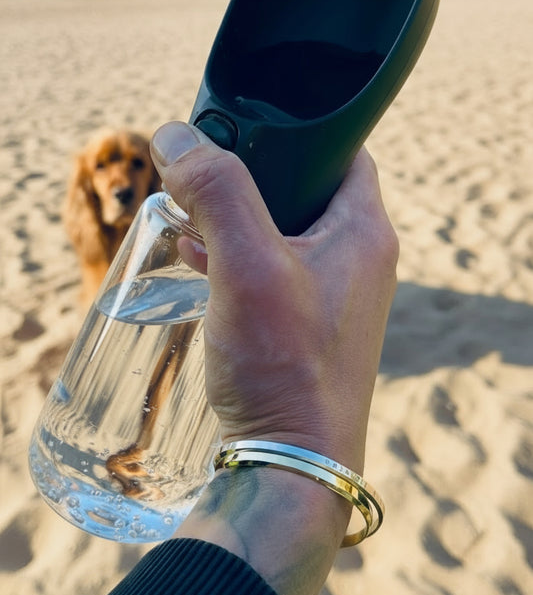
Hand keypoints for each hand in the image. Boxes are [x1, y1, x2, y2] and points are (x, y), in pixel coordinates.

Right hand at [151, 121, 397, 473]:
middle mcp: (360, 261)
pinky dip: (239, 262)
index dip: (293, 133)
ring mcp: (337, 298)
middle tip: (202, 180)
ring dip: (238, 223)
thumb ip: (217, 193)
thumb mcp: (247, 266)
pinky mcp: (311, 329)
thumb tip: (177, 135)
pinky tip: (201, 267)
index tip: (241, 129)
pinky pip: (275, 274)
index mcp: (364, 232)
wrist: (293, 464)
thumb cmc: (284, 365)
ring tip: (190, 223)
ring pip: (284, 234)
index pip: (341, 152)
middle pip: (305, 190)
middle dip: (250, 181)